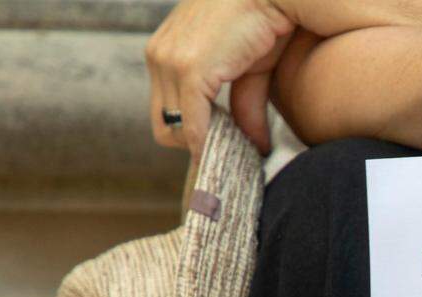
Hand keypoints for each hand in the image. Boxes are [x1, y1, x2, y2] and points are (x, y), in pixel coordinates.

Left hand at [145, 0, 293, 156]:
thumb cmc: (262, 20)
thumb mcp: (250, 70)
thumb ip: (245, 107)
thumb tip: (257, 145)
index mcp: (166, 51)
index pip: (165, 108)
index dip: (191, 132)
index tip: (223, 141)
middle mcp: (159, 56)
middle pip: (163, 125)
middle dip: (196, 144)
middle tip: (229, 151)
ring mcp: (170, 62)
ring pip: (174, 129)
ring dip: (205, 146)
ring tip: (235, 150)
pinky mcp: (190, 70)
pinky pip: (193, 124)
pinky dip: (209, 143)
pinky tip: (232, 149)